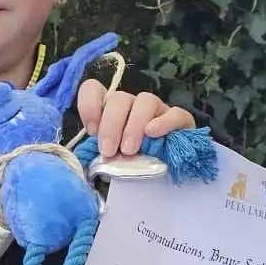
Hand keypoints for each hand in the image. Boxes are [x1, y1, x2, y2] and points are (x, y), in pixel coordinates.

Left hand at [75, 80, 195, 160]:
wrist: (164, 175)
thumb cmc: (130, 164)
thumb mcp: (108, 159)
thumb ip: (95, 153)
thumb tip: (85, 155)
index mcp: (110, 110)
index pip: (94, 89)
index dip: (89, 104)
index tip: (92, 130)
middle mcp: (132, 104)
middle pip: (119, 98)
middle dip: (111, 125)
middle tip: (109, 151)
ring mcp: (157, 109)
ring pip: (145, 100)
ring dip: (134, 125)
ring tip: (129, 150)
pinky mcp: (180, 120)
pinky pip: (175, 113)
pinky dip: (163, 122)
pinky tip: (152, 134)